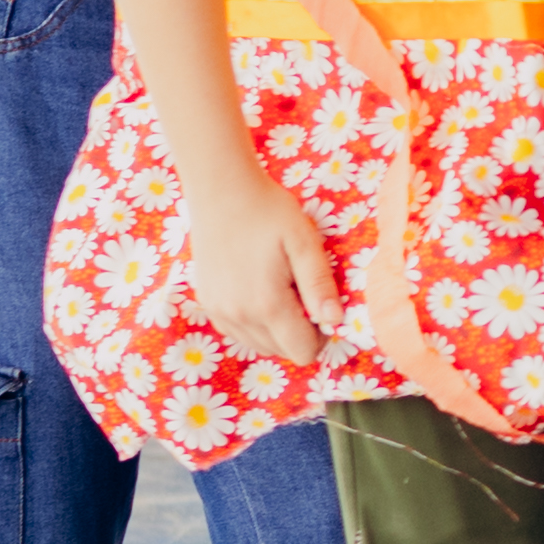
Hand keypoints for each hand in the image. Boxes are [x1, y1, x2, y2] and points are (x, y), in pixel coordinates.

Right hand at [183, 152, 345, 370]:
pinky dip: (254, 322)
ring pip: (259, 345)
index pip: (302, 352)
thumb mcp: (304, 243)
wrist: (222, 191)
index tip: (321, 305)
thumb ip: (319, 285)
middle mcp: (239, 316)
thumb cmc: (270, 212)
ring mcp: (219, 311)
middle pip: (281, 351)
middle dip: (299, 331)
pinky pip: (238, 332)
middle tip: (302, 291)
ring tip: (281, 288)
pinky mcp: (208, 303)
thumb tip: (335, 322)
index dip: (320, 335)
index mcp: (267, 304)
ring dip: (277, 329)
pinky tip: (260, 291)